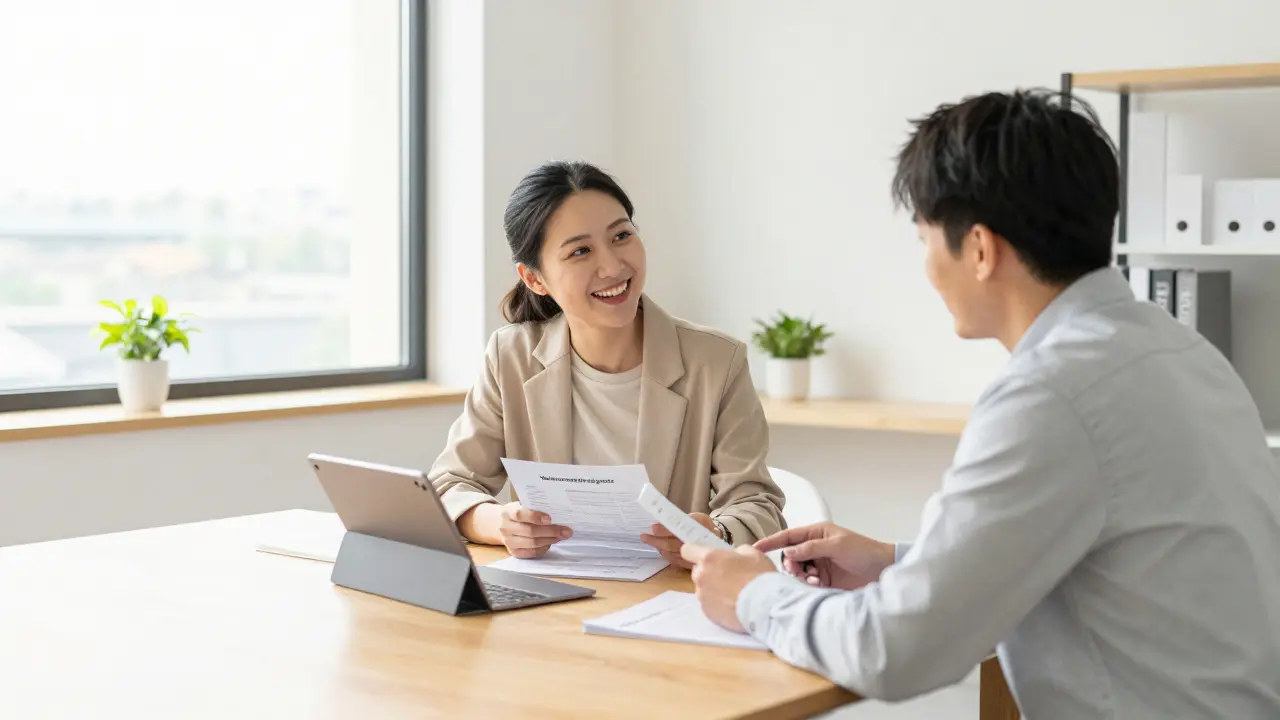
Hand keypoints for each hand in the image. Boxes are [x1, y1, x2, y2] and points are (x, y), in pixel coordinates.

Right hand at [459, 502, 571, 557]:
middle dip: (550, 531)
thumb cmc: (517, 513)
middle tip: (566, 530)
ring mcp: (509, 542)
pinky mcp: (514, 552)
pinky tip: (551, 542)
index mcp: (507, 512)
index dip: (535, 516)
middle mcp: (506, 528)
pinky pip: (531, 553)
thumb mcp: (521, 505)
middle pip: (530, 531)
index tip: (550, 518)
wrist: (499, 524)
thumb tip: (558, 512)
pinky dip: (544, 548)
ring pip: (532, 543)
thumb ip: (535, 507)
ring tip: (562, 536)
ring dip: (550, 540)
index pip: (520, 514)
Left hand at [640, 512, 720, 568]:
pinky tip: (661, 550)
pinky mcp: (692, 564)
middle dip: (657, 540)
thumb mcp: (696, 517)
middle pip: (672, 544)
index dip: (664, 530)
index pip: (678, 529)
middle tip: (644, 537)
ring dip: (660, 547)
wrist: (718, 540)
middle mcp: (696, 543)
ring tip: (650, 541)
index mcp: (699, 527)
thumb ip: (681, 519)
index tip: (653, 527)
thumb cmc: (704, 526)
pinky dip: (667, 556)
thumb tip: (663, 519)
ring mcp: (695, 556)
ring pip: (672, 553)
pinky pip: (677, 561)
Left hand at [681, 544, 776, 631]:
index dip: (695, 552)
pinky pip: (709, 604)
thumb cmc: (759, 576)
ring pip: (703, 589)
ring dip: (714, 589)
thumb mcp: (752, 553)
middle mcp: (700, 576)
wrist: (765, 606)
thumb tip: (733, 556)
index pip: (687, 550)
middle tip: (728, 576)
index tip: (704, 556)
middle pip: (698, 571)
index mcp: (709, 558)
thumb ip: (736, 552)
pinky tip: (733, 605)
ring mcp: (702, 596)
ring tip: (733, 594)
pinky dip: (718, 604)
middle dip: (709, 572)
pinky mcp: (707, 613)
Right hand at [754, 522, 894, 589]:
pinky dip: (808, 585)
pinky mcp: (824, 581)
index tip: (756, 548)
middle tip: (796, 571)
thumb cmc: (863, 551)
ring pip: (798, 571)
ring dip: (801, 576)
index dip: (772, 541)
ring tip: (813, 580)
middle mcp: (815, 548)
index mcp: (817, 533)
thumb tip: (787, 552)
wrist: (884, 571)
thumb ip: (811, 548)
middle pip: (790, 556)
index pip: (789, 536)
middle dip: (790, 563)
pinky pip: (807, 583)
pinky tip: (818, 585)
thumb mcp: (837, 545)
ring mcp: (819, 565)